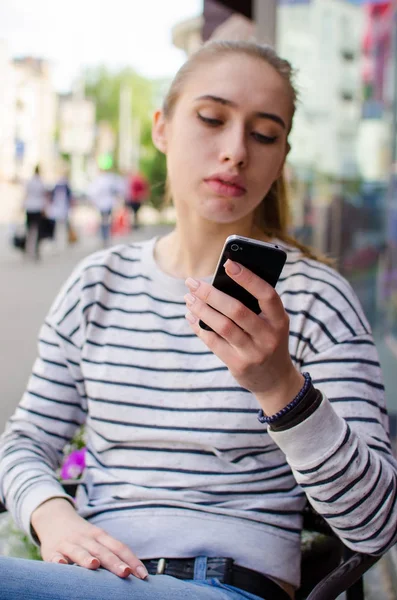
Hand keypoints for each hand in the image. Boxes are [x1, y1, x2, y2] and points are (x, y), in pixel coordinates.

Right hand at [31, 498, 147, 579]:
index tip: (143, 575)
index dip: (132, 560)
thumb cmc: (83, 536)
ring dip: (86, 558)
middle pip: (102, 550)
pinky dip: (58, 560)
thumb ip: (111, 553)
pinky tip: (61, 564)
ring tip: (94, 565)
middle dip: (114, 562)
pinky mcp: (52, 550)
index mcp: (101, 536)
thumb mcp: (98, 540)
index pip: (119, 547)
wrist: (55, 518)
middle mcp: (87, 539)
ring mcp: (69, 543)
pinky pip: (55, 556)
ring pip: (79, 551)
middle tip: (125, 573)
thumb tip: (133, 573)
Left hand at [185, 259, 303, 415]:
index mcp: (280, 320)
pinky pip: (214, 343)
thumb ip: (254, 306)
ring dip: (201, 310)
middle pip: (237, 310)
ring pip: (223, 326)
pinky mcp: (239, 365)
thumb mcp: (271, 323)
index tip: (228, 263)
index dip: (248, 278)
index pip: (266, 294)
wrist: (275, 379)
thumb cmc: (268, 340)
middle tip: (192, 282)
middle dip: (211, 293)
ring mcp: (254, 353)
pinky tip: (191, 317)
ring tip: (188, 298)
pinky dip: (200, 328)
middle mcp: (269, 336)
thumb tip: (219, 283)